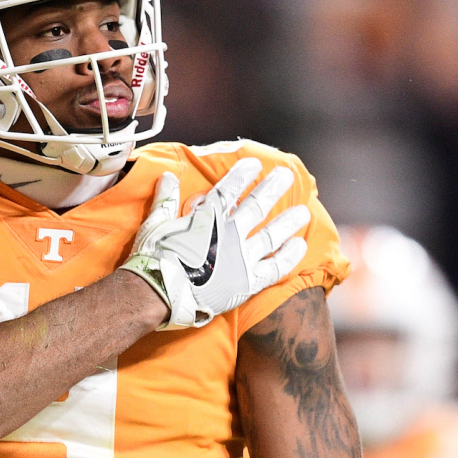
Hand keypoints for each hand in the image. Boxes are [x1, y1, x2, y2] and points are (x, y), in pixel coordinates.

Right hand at [120, 158, 310, 327]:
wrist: (159, 293)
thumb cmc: (153, 260)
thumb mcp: (154, 225)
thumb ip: (165, 201)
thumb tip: (167, 176)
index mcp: (207, 218)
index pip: (228, 190)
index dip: (242, 175)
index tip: (254, 163)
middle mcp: (230, 234)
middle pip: (257, 206)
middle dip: (272, 188)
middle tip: (287, 176)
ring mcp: (241, 258)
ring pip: (272, 235)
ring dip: (288, 222)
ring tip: (303, 212)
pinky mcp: (247, 282)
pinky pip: (275, 267)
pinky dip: (289, 257)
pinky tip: (300, 246)